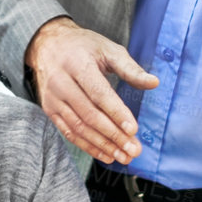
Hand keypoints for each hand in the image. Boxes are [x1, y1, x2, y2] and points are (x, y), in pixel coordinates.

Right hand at [25, 17, 157, 163]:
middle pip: (89, 114)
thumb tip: (154, 83)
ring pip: (79, 127)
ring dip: (103, 145)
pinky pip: (69, 132)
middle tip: (134, 149)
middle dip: (113, 135)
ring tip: (123, 156)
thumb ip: (130, 68)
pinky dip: (88, 146)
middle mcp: (61, 82)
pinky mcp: (50, 109)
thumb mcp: (108, 49)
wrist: (47, 45)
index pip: (98, 93)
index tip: (133, 129)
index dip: (116, 112)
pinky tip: (105, 154)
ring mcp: (53, 98)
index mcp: (77, 63)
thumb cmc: (83, 46)